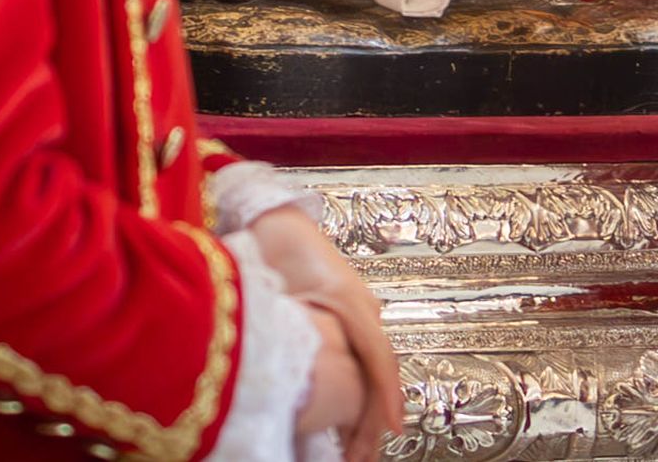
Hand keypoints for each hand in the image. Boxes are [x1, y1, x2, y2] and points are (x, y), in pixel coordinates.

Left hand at [251, 207, 402, 461]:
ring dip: (359, 412)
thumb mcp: (328, 293)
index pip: (380, 368)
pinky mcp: (328, 321)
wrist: (270, 219)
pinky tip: (334, 418)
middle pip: (373, 379)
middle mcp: (359, 317)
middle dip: (370, 421)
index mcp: (360, 311)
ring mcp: (345, 320)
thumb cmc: (292, 247)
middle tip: (359, 456)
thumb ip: (352, 336)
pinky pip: (346, 365)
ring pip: (360, 376)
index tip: (387, 433)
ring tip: (352, 447)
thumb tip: (360, 378)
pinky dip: (345, 395)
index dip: (384, 402)